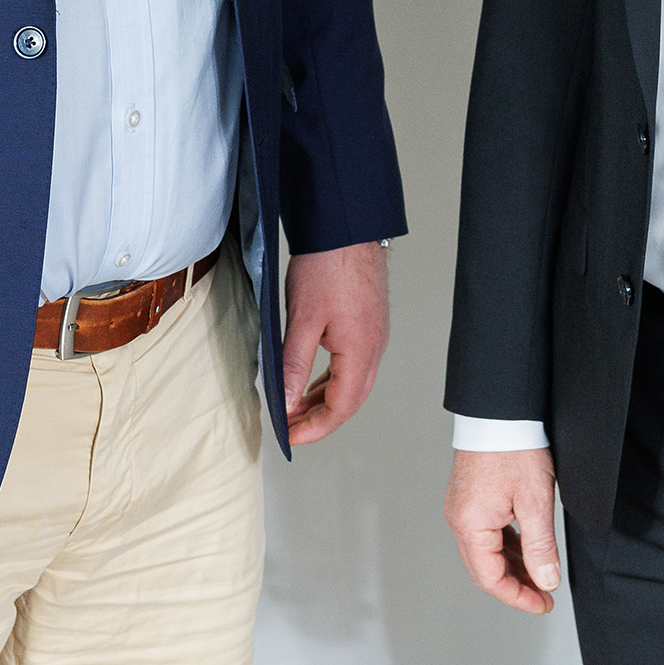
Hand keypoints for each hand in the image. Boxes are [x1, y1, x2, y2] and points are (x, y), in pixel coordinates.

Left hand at [282, 241, 389, 444]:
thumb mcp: (302, 320)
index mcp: (361, 351)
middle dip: (319, 419)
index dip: (314, 428)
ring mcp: (374, 336)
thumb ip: (295, 366)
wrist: (346, 228)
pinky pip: (354, 365)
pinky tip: (313, 381)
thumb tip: (288, 403)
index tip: (290, 436)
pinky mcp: (368, 324)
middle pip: (351, 401)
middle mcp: (374, 348)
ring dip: (325, 400)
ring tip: (296, 407)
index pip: (341, 408)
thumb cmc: (327, 265)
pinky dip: (333, 380)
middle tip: (290, 427)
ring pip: (353, 384)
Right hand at [447, 447, 560, 611]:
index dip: (518, 597)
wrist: (502, 411)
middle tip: (544, 595)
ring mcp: (462, 508)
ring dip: (512, 566)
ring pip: (486, 552)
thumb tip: (545, 580)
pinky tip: (526, 548)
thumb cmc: (514, 447)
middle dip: (516, 585)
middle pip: (484, 569)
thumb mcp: (535, 501)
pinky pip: (486, 533)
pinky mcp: (470, 498)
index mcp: (470, 524)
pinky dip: (506, 546)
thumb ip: (540, 546)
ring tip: (540, 574)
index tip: (543, 604)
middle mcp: (460, 519)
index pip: (490, 578)